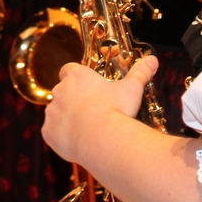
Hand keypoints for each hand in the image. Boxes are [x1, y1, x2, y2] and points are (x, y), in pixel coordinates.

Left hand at [43, 55, 158, 163]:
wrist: (102, 139)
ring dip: (67, 118)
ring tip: (88, 129)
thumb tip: (153, 60)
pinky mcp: (48, 132)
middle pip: (63, 92)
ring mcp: (51, 112)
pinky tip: (78, 142)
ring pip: (57, 113)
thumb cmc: (116, 109)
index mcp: (76, 76)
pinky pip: (52, 133)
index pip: (69, 69)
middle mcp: (59, 90)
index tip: (89, 86)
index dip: (78, 77)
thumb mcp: (132, 88)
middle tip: (94, 110)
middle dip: (74, 100)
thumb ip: (140, 72)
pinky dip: (61, 136)